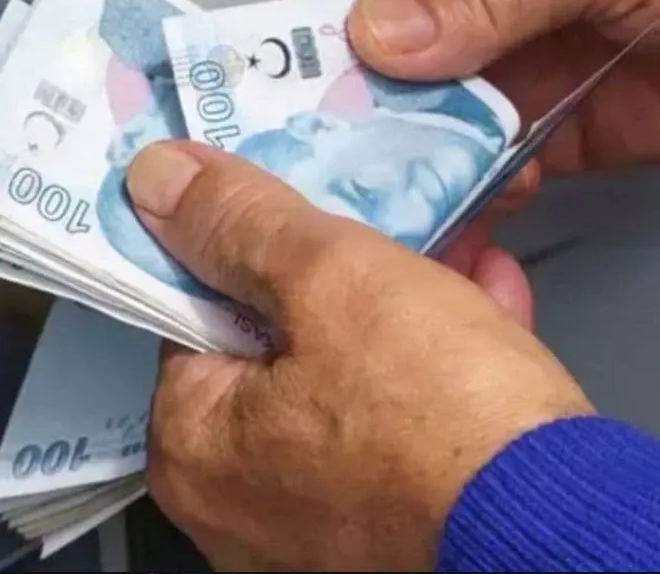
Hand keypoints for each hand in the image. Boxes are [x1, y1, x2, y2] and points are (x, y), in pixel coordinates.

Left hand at [127, 141, 593, 570]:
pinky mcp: (381, 535)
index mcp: (188, 443)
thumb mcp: (330, 282)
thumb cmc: (434, 418)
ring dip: (401, 316)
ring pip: (343, 386)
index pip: (196, 315)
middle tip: (392, 233)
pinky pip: (389, 435)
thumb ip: (239, 224)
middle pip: (275, 350)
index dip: (254, 252)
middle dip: (343, 282)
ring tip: (456, 259)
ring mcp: (304, 527)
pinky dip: (430, 378)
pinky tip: (479, 315)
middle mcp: (228, 500)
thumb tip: (157, 179)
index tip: (303, 218)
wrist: (558, 536)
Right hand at [287, 0, 659, 201]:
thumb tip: (377, 35)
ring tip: (413, 190)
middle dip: (348, 77)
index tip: (333, 40)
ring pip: (403, 95)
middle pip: (358, 10)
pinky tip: (479, 208)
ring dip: (400, 148)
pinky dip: (464, 189)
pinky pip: (471, 151)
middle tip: (346, 132)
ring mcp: (504, 36)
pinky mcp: (542, 109)